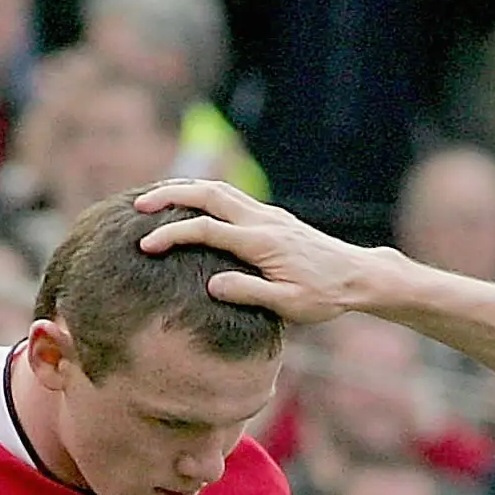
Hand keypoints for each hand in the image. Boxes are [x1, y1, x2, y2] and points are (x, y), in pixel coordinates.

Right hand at [131, 180, 380, 325]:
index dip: (173, 235)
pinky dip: (203, 195)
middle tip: (138, 206)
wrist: (357, 276)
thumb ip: (250, 293)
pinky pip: (230, 196)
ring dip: (184, 190)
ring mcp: (268, 214)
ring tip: (152, 198)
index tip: (146, 247)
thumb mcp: (289, 305)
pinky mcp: (271, 217)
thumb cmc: (324, 296)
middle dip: (170, 196)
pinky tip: (189, 203)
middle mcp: (263, 221)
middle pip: (208, 195)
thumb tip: (212, 285)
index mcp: (263, 243)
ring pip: (218, 189)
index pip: (207, 230)